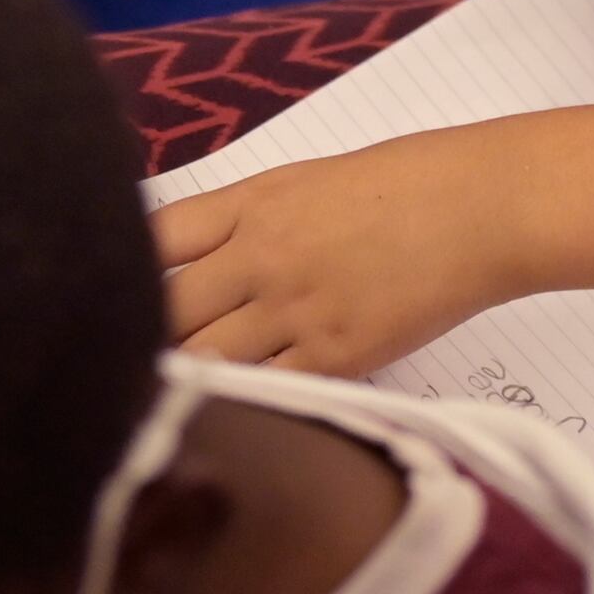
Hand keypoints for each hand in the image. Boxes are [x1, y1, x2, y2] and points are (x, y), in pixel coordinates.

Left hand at [154, 122, 563, 373]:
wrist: (483, 206)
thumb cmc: (406, 180)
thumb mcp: (309, 179)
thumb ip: (246, 219)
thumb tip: (191, 258)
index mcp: (252, 204)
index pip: (153, 240)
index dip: (120, 267)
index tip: (109, 287)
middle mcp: (262, 258)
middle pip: (166, 311)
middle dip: (137, 336)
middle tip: (118, 361)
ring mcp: (297, 311)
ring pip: (206, 363)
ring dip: (182, 380)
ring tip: (159, 400)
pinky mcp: (337, 357)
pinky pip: (268, 393)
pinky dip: (242, 404)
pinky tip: (226, 414)